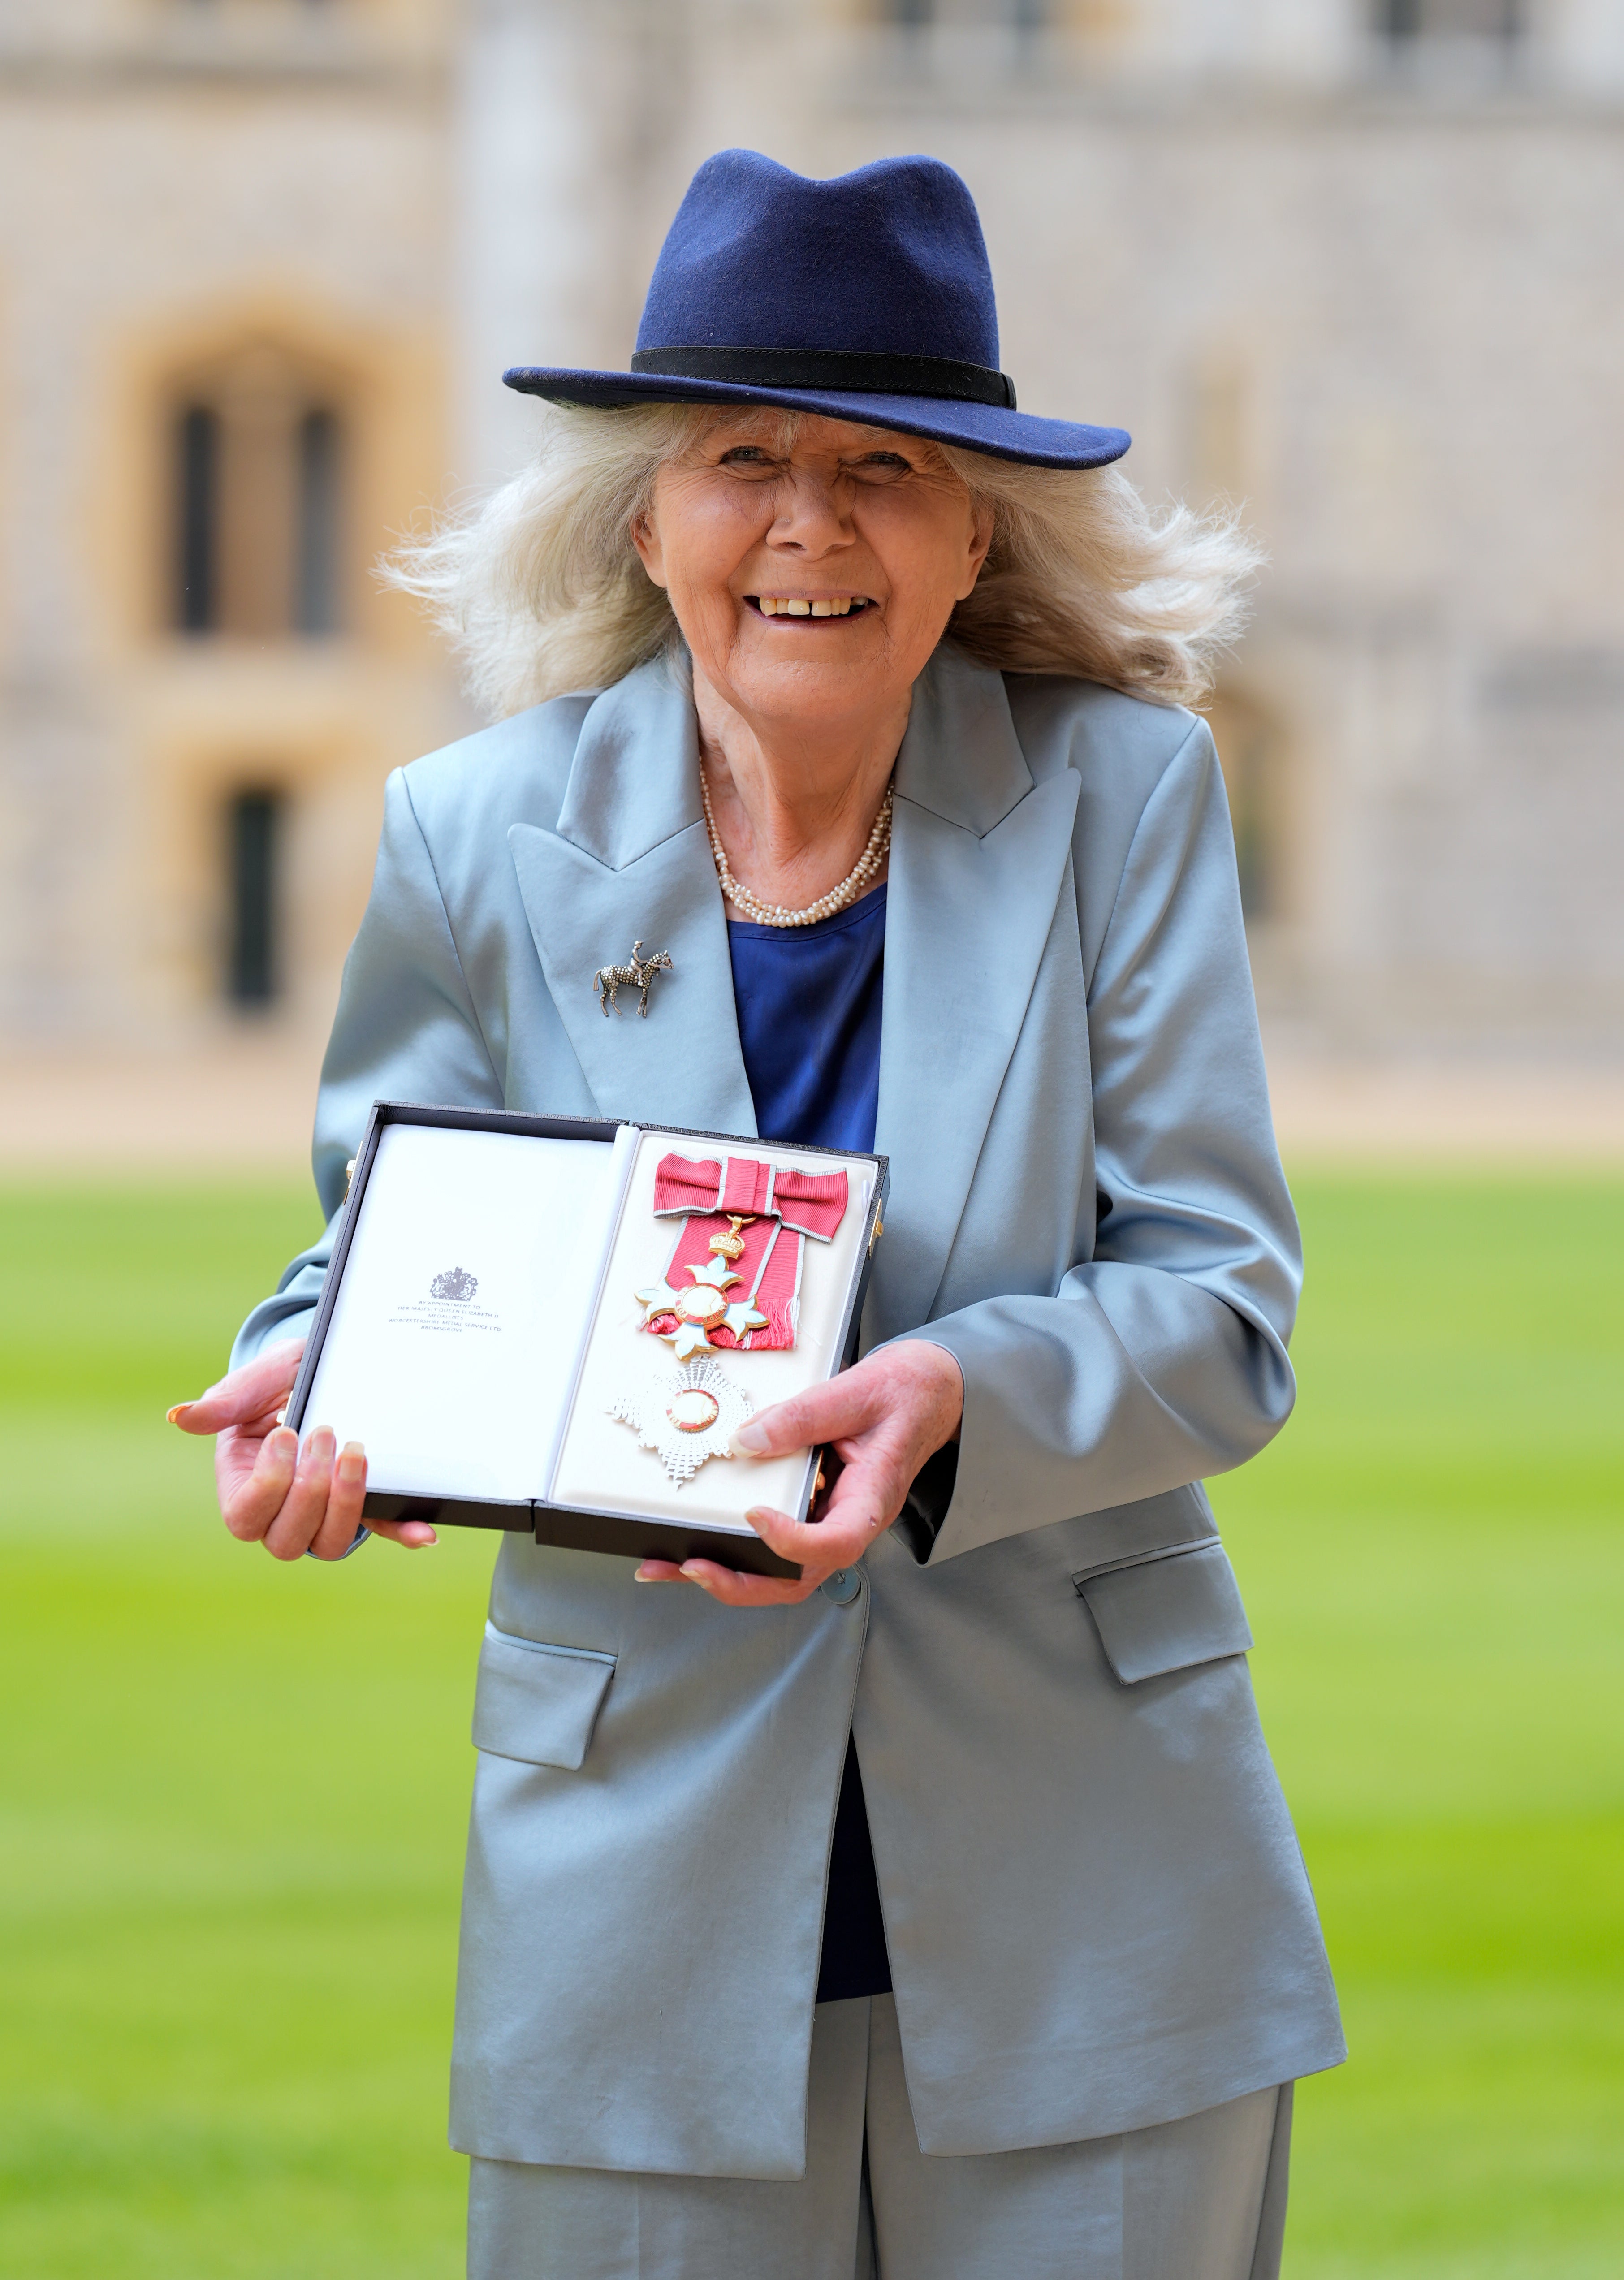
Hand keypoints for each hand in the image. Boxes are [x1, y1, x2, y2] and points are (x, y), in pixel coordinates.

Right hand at [168, 1339, 436, 1558]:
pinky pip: (380, 1529)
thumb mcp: (258, 1381)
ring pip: (329, 1543)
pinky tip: (424, 1532)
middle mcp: (280, 1511)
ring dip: (347, 1505)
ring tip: (358, 1453)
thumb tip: (181, 1416)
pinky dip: (401, 1533)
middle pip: (287, 1540)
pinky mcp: (363, 1507)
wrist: (324, 1374)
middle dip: (310, 1491)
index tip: (285, 1433)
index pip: (244, 1515)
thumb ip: (227, 1400)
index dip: (267, 1485)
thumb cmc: (282, 1380)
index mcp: (242, 1485)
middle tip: (327, 1432)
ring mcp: (323, 1514)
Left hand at [635, 1339, 962, 1607]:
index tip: (755, 1514)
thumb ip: (803, 1416)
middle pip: (798, 1579)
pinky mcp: (811, 1510)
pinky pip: (773, 1544)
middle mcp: (849, 1521)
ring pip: (780, 1573)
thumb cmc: (905, 1393)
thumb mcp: (858, 1391)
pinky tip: (693, 1543)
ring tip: (670, 1565)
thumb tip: (747, 1440)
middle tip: (691, 1566)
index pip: (836, 1543)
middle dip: (740, 1583)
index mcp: (872, 1499)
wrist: (928, 1391)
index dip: (793, 1542)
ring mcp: (828, 1521)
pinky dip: (732, 1550)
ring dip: (726, 1576)